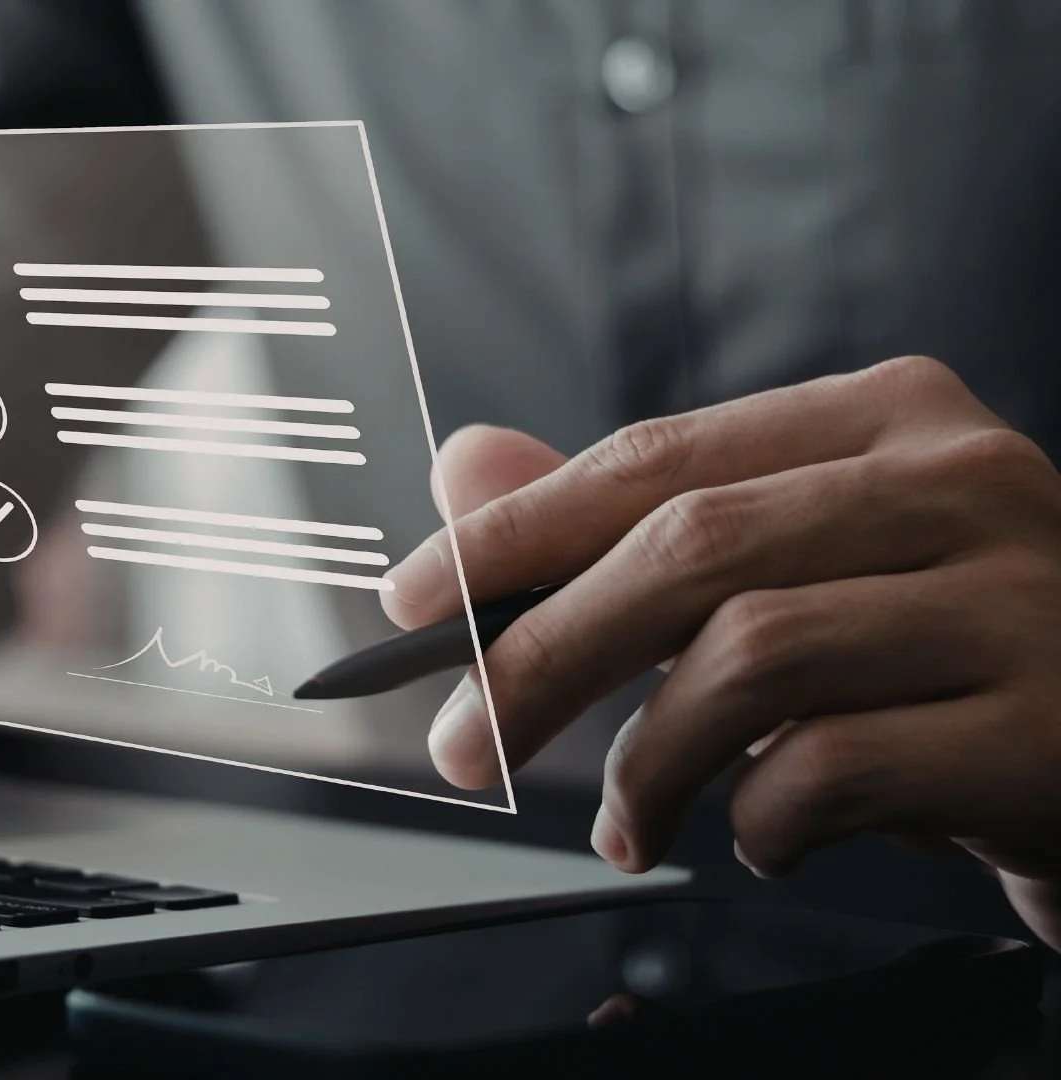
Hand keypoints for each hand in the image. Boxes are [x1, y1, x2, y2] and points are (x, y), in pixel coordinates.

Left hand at [384, 357, 1060, 948]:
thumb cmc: (944, 661)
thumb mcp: (798, 575)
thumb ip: (638, 520)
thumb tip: (467, 463)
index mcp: (888, 420)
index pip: (657, 458)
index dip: (513, 533)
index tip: (414, 601)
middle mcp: (963, 481)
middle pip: (688, 552)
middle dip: (541, 659)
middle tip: (467, 744)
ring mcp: (1023, 599)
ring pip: (750, 658)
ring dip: (647, 763)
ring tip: (631, 823)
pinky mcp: (1050, 728)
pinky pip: (835, 769)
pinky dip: (761, 821)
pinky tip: (768, 837)